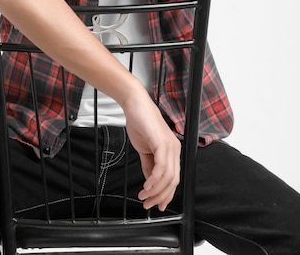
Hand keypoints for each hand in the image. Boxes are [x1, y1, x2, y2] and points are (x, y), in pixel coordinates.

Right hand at [122, 91, 180, 210]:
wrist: (135, 105)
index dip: (166, 195)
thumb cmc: (140, 123)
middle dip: (160, 197)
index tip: (156, 205)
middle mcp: (174, 149)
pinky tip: (146, 186)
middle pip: (173, 181)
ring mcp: (170, 146)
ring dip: (155, 191)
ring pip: (168, 177)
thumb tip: (149, 182)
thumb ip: (149, 165)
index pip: (174, 179)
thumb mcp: (145, 149)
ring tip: (143, 196)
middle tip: (148, 204)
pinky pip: (161, 167)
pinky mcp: (162, 143)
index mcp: (171, 151)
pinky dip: (154, 180)